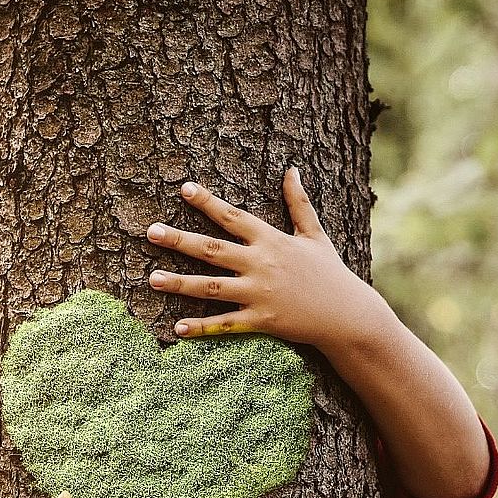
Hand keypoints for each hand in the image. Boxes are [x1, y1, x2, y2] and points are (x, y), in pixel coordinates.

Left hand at [145, 167, 394, 356]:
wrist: (347, 315)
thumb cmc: (330, 273)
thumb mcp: (315, 234)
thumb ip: (299, 203)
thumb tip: (292, 169)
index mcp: (272, 240)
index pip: (233, 217)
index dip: (208, 202)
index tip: (184, 189)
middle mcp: (261, 264)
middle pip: (212, 249)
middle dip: (179, 240)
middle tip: (150, 232)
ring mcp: (259, 293)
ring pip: (211, 287)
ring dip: (180, 283)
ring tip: (152, 279)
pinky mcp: (261, 321)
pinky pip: (225, 324)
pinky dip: (202, 327)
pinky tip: (177, 328)